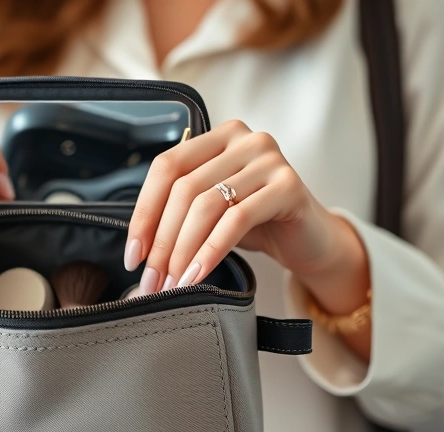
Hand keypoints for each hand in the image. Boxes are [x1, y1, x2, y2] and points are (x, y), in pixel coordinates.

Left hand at [126, 120, 367, 302]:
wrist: (309, 240)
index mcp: (218, 137)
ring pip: (207, 205)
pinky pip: (236, 220)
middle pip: (184, 189)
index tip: (133, 255)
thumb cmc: (256, 224)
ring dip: (182, 251)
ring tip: (172, 283)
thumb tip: (137, 248)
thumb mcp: (211, 211)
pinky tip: (197, 275)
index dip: (144, 212)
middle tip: (152, 279)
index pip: (166, 167)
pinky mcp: (288, 186)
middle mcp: (243, 138)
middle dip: (162, 241)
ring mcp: (268, 158)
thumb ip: (178, 212)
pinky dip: (211, 251)